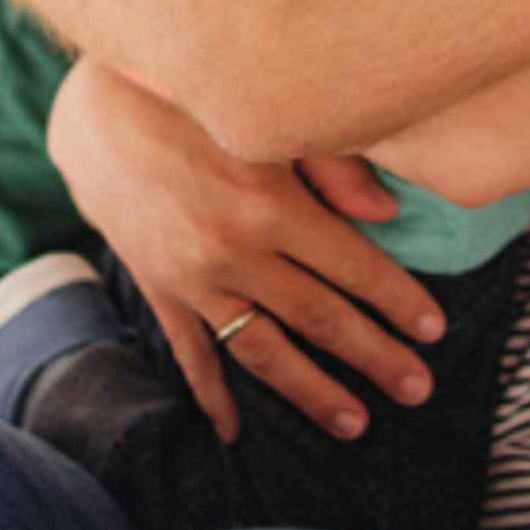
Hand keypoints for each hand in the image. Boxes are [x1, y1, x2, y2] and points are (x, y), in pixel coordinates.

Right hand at [47, 58, 442, 443]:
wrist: (95, 109)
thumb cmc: (196, 99)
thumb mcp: (266, 117)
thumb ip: (332, 164)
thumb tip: (387, 213)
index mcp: (269, 201)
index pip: (351, 266)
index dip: (397, 300)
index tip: (435, 330)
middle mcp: (232, 250)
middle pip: (318, 317)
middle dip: (373, 356)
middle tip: (418, 389)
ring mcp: (191, 277)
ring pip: (263, 350)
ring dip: (311, 391)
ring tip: (355, 422)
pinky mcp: (159, 287)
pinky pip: (191, 352)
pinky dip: (213, 394)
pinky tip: (234, 431)